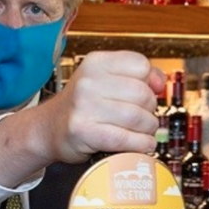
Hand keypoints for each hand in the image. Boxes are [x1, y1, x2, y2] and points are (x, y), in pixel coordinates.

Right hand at [0, 51, 162, 187]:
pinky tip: (140, 145)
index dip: (149, 82)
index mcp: (95, 63)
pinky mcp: (84, 132)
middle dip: (149, 110)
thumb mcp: (103, 80)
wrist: (48, 129)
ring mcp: (84, 106)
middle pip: (143, 94)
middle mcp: (88, 81)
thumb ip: (135, 75)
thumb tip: (160, 83)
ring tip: (140, 133)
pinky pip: (126, 139)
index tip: (147, 93)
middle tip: (140, 118)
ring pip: (138, 118)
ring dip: (147, 130)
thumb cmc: (82, 106)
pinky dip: (140, 145)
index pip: (140, 65)